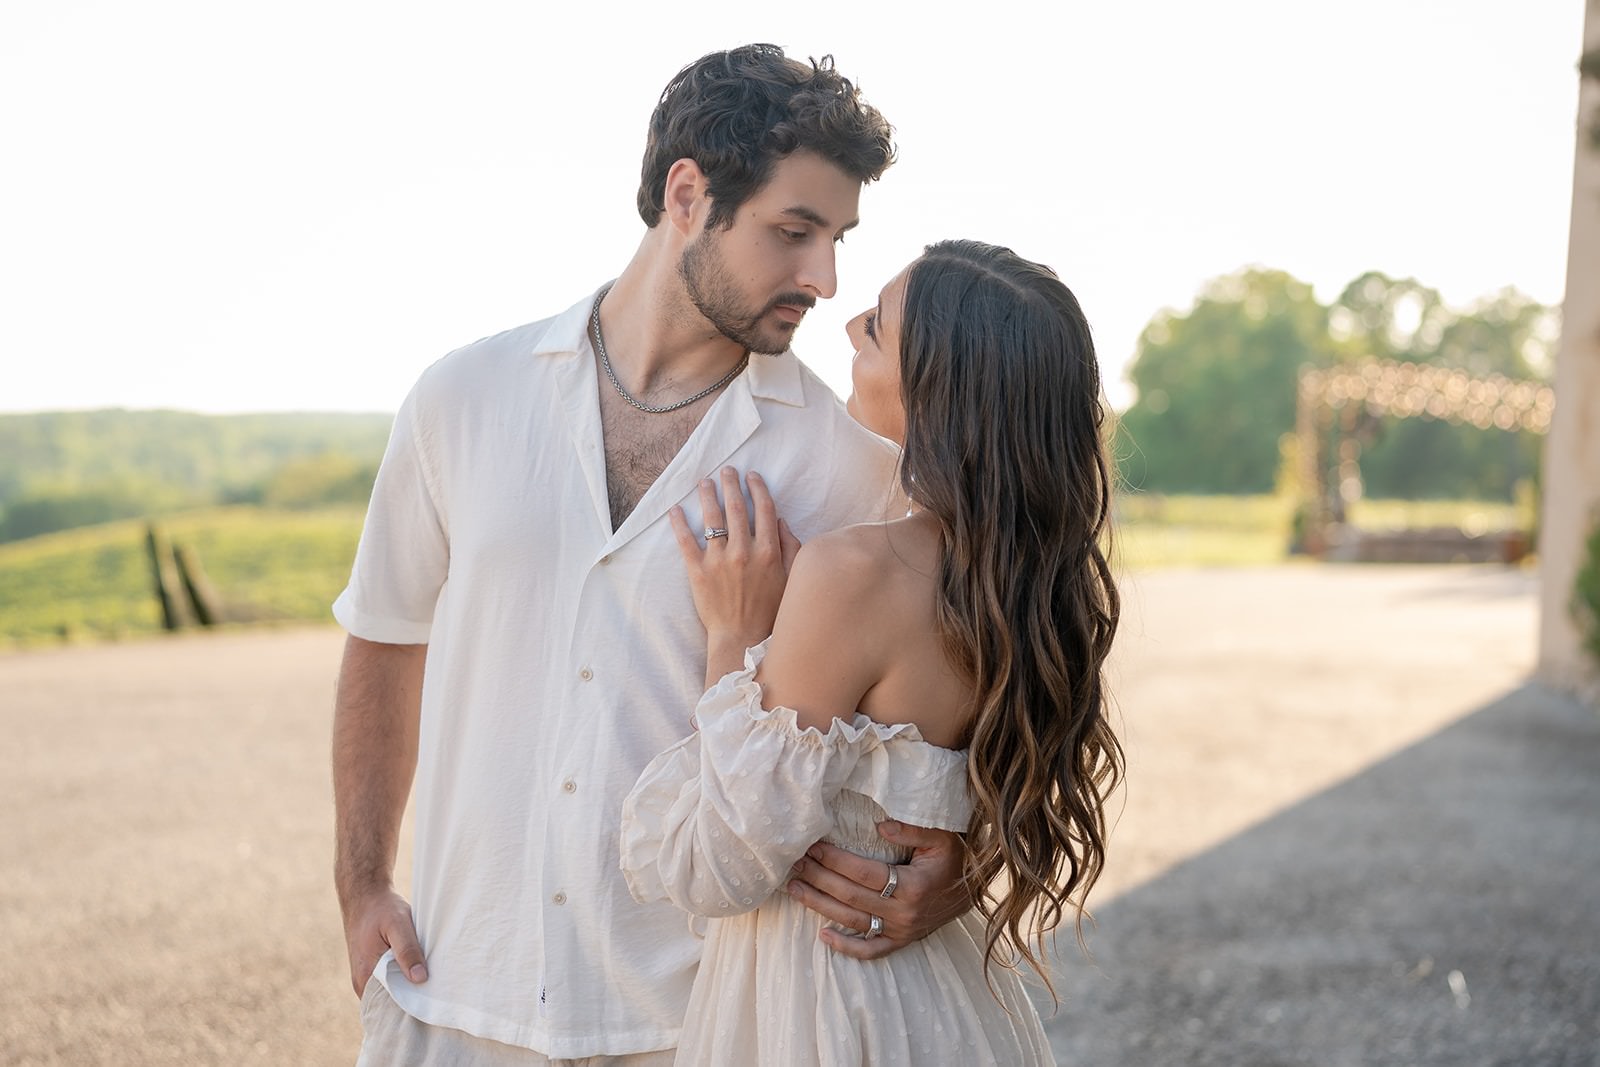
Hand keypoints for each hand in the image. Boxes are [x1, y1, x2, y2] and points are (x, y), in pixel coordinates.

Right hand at [341, 886, 427, 996]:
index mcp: (365, 976)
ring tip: (430, 981)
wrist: (364, 895)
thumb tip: (420, 978)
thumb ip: (408, 951)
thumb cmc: (381, 908)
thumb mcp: (398, 924)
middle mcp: (362, 983)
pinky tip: (418, 971)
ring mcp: (365, 978)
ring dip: (408, 988)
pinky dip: (403, 979)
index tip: (433, 1000)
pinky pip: (389, 983)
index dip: (412, 1006)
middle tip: (437, 991)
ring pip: (391, 992)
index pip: (390, 1006)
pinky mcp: (371, 971)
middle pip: (392, 1001)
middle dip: (412, 998)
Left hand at [670, 467, 801, 654]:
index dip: (758, 489)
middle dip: (731, 484)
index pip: (763, 510)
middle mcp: (743, 552)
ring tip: (705, 482)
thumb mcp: (792, 580)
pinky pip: (686, 542)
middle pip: (736, 508)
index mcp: (768, 552)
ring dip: (708, 496)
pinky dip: (679, 524)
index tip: (752, 476)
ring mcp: (718, 561)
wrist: (742, 639)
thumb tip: (782, 521)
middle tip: (727, 470)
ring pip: (712, 519)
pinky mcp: (698, 572)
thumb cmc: (770, 612)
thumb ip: (791, 549)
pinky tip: (675, 510)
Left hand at [785, 820, 972, 959]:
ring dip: (821, 906)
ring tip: (795, 889)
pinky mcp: (903, 940)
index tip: (813, 847)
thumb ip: (912, 829)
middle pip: (851, 897)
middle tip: (795, 864)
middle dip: (819, 878)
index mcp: (914, 885)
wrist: (976, 887)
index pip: (864, 873)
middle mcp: (905, 912)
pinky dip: (847, 947)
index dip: (835, 860)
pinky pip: (872, 950)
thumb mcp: (941, 836)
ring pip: (853, 921)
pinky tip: (822, 936)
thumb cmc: (956, 857)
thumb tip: (880, 825)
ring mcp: (903, 930)